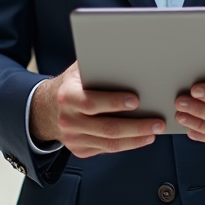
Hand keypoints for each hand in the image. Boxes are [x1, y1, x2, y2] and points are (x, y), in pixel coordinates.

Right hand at [30, 61, 165, 158]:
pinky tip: (141, 137)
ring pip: (110, 143)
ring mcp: (73, 138)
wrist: (47, 108)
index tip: (136, 100)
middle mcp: (68, 120)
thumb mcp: (78, 71)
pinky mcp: (81, 150)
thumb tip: (126, 55)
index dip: (114, 102)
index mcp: (67, 97)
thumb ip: (96, 65)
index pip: (92, 103)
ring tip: (155, 131)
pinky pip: (107, 150)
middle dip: (136, 126)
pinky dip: (127, 144)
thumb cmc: (71, 85)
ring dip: (136, 138)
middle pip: (107, 128)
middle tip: (157, 122)